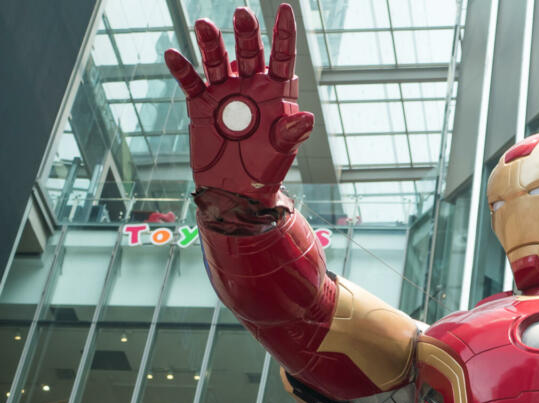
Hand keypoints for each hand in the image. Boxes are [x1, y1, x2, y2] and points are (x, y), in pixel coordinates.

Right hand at [164, 4, 313, 205]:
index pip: (283, 57)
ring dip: (210, 43)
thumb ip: (292, 132)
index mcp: (276, 91)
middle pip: (249, 53)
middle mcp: (250, 85)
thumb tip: (308, 118)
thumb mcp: (282, 151)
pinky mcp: (201, 103)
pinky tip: (172, 54)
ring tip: (204, 24)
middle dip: (246, 33)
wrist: (237, 189)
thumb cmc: (266, 168)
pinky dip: (182, 69)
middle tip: (243, 13)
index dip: (284, 33)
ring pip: (217, 61)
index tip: (285, 8)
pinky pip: (190, 82)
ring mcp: (224, 92)